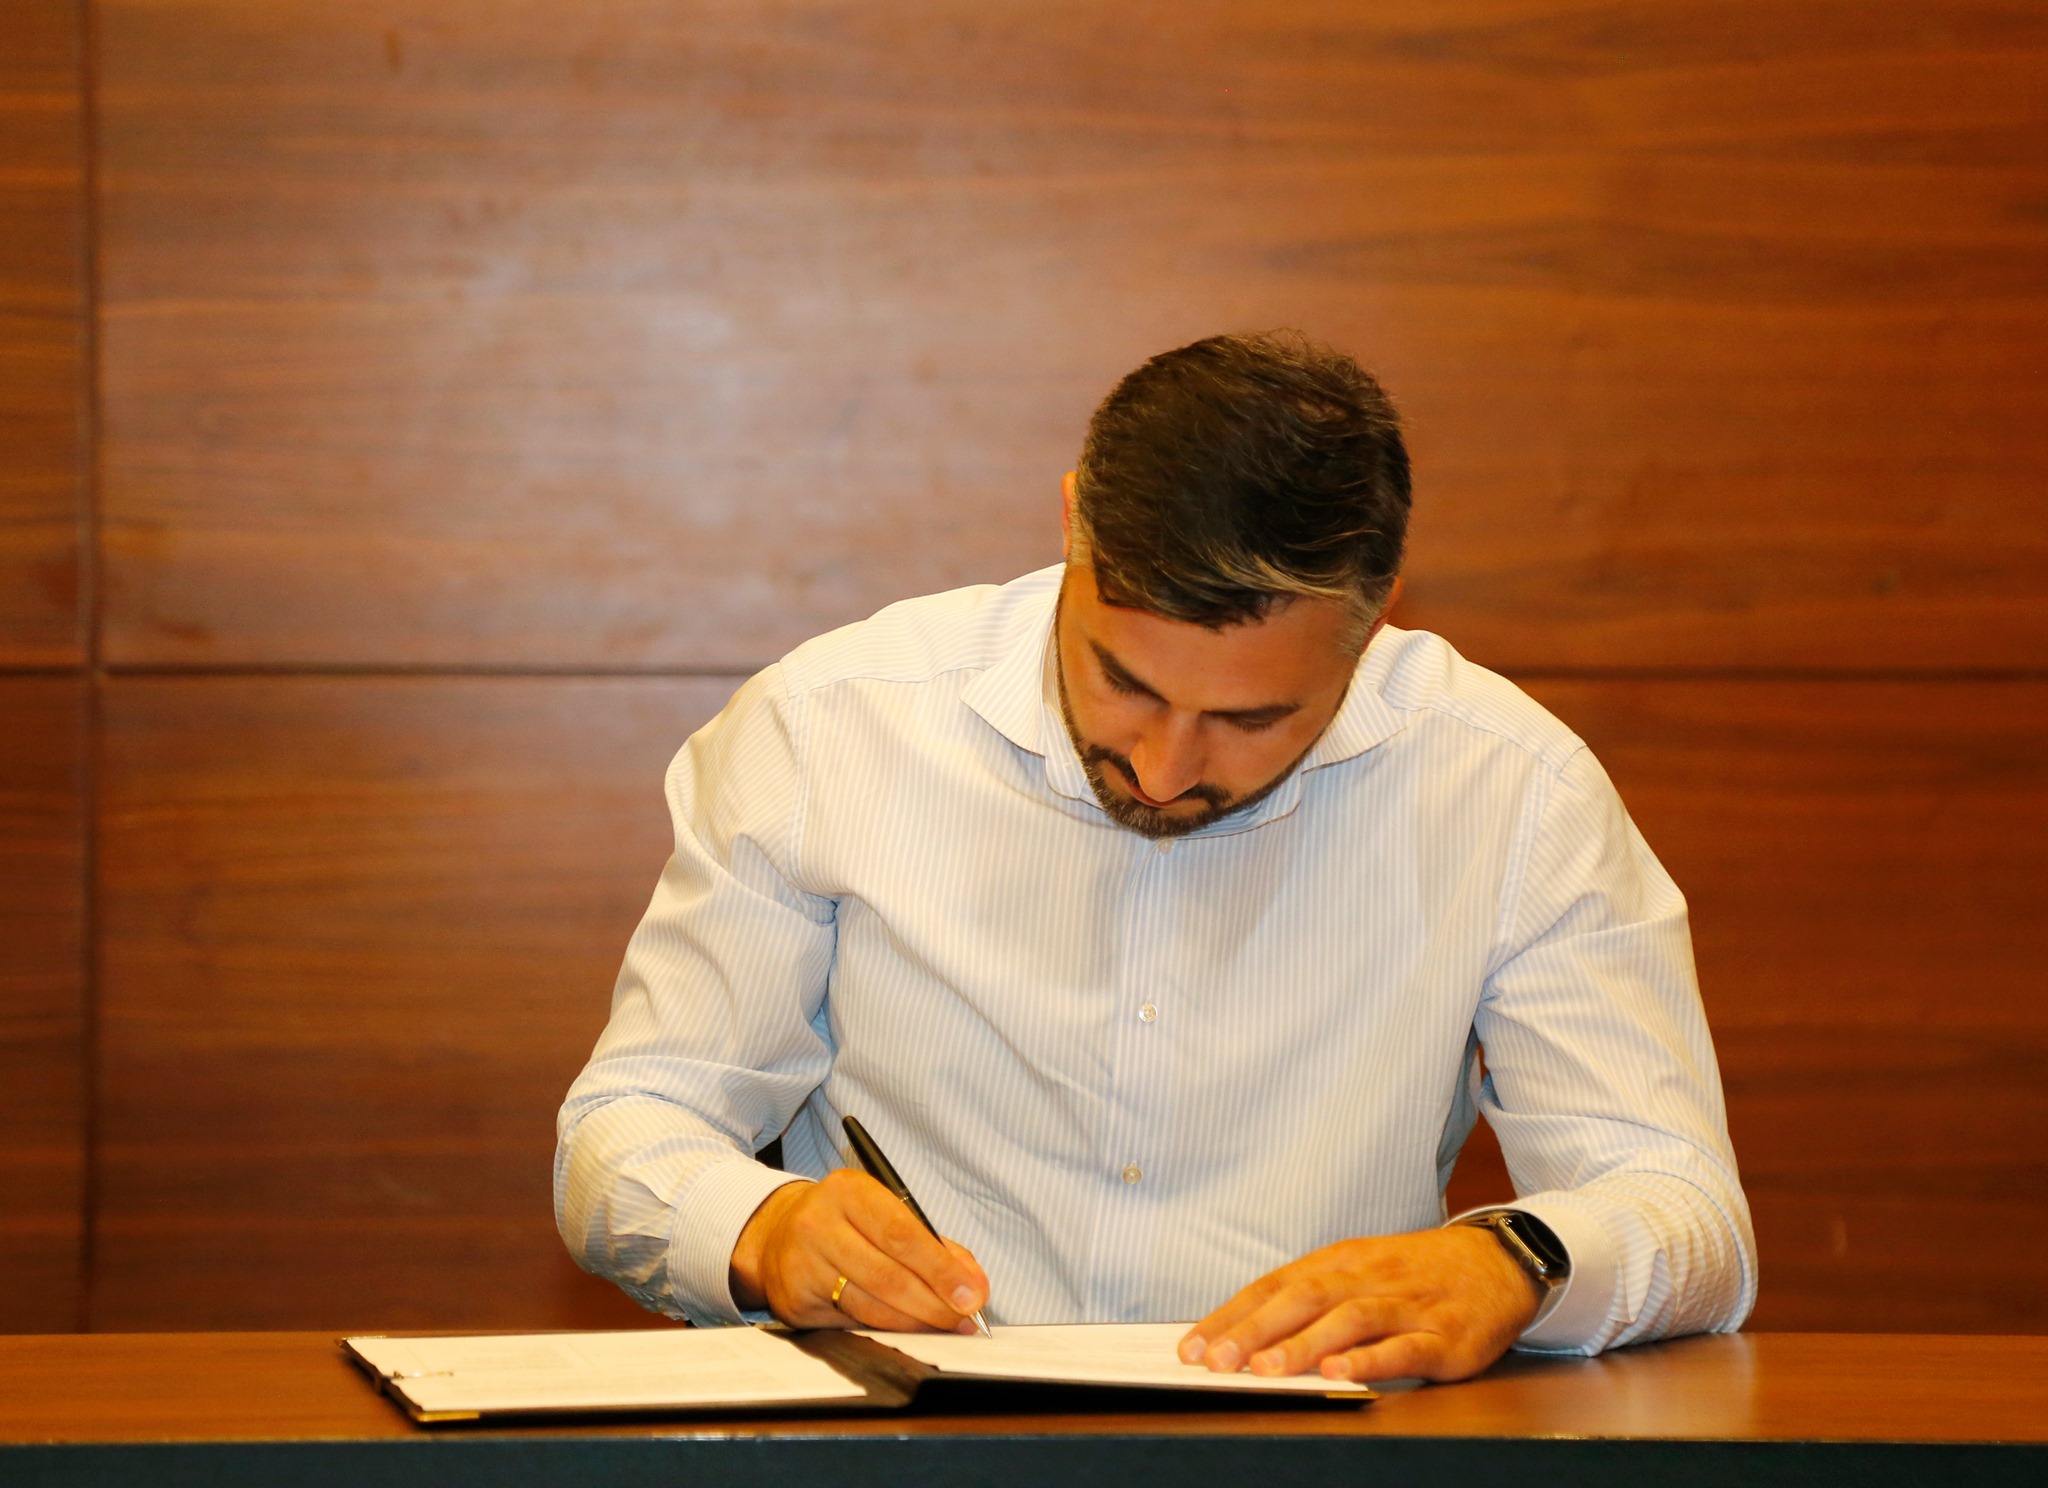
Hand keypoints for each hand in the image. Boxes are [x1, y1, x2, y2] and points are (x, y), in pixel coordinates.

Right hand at [728, 1169, 989, 1332]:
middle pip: (888, 1276)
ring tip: (945, 1328)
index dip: (940, 1269)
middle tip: (965, 1320)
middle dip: (934, 1304)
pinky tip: (908, 1332)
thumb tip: (972, 1285)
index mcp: (848, 1192)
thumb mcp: (884, 1213)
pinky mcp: (794, 1303)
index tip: (972, 1294)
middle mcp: (819, 1225)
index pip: (902, 1234)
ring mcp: (802, 1266)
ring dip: (915, 1323)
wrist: (776, 1234)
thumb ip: (933, 1245)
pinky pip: (851, 1323)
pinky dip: (885, 1331)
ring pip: (870, 1307)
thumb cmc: (845, 1222)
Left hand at [1178, 1226, 1543, 1383]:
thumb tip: (1245, 1333)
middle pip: (1301, 1299)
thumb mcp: (1358, 1271)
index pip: (1273, 1287)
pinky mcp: (1443, 1336)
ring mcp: (1405, 1305)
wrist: (1497, 1261)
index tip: (1191, 1346)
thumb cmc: (1414, 1273)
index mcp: (1338, 1261)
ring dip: (1303, 1345)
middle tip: (1214, 1360)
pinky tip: (1342, 1374)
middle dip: (1253, 1331)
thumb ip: (1310, 1298)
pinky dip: (1370, 1360)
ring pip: (1347, 1320)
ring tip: (1266, 1370)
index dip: (1231, 1316)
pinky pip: (1403, 1347)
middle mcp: (1366, 1277)